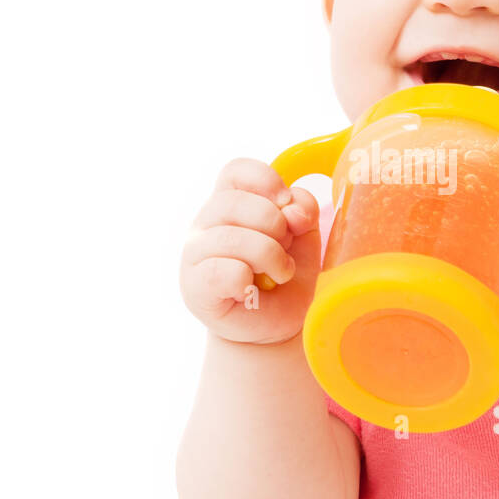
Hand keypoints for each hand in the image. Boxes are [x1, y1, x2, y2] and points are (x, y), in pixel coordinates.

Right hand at [179, 158, 321, 344]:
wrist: (275, 326)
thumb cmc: (283, 276)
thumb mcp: (303, 237)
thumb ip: (302, 211)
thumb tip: (292, 208)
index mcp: (231, 202)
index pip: (236, 171)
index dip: (265, 180)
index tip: (286, 203)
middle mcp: (206, 223)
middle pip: (233, 202)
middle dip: (273, 224)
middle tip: (285, 249)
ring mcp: (195, 254)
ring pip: (232, 238)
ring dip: (269, 256)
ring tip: (280, 273)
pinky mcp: (195, 287)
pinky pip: (223, 271)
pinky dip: (247, 280)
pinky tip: (252, 290)